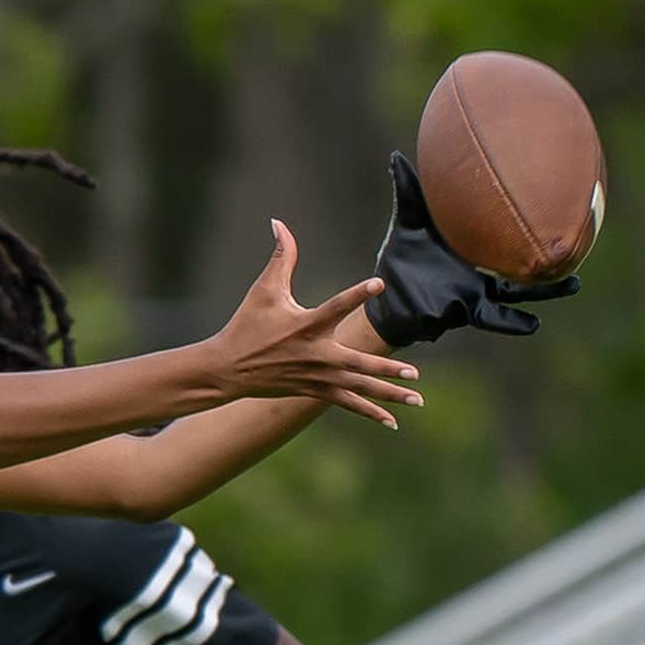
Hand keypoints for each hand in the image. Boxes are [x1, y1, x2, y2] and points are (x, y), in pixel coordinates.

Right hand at [212, 220, 421, 428]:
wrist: (228, 368)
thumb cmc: (246, 325)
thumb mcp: (263, 289)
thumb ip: (281, 257)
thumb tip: (278, 223)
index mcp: (306, 325)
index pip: (336, 306)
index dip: (357, 294)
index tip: (380, 284)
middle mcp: (316, 353)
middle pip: (358, 363)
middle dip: (387, 369)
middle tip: (414, 372)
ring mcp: (316, 376)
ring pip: (359, 387)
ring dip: (388, 394)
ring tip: (417, 399)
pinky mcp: (313, 390)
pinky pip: (347, 402)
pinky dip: (369, 412)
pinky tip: (391, 422)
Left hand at [365, 151, 580, 346]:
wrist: (387, 295)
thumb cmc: (401, 259)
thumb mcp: (407, 222)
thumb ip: (409, 191)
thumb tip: (398, 155)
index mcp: (473, 247)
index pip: (504, 230)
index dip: (526, 217)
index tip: (554, 201)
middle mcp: (481, 270)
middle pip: (521, 262)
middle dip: (548, 254)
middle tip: (580, 242)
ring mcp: (477, 291)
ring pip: (517, 292)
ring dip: (544, 291)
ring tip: (572, 284)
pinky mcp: (465, 309)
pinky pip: (493, 317)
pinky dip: (512, 322)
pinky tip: (533, 324)